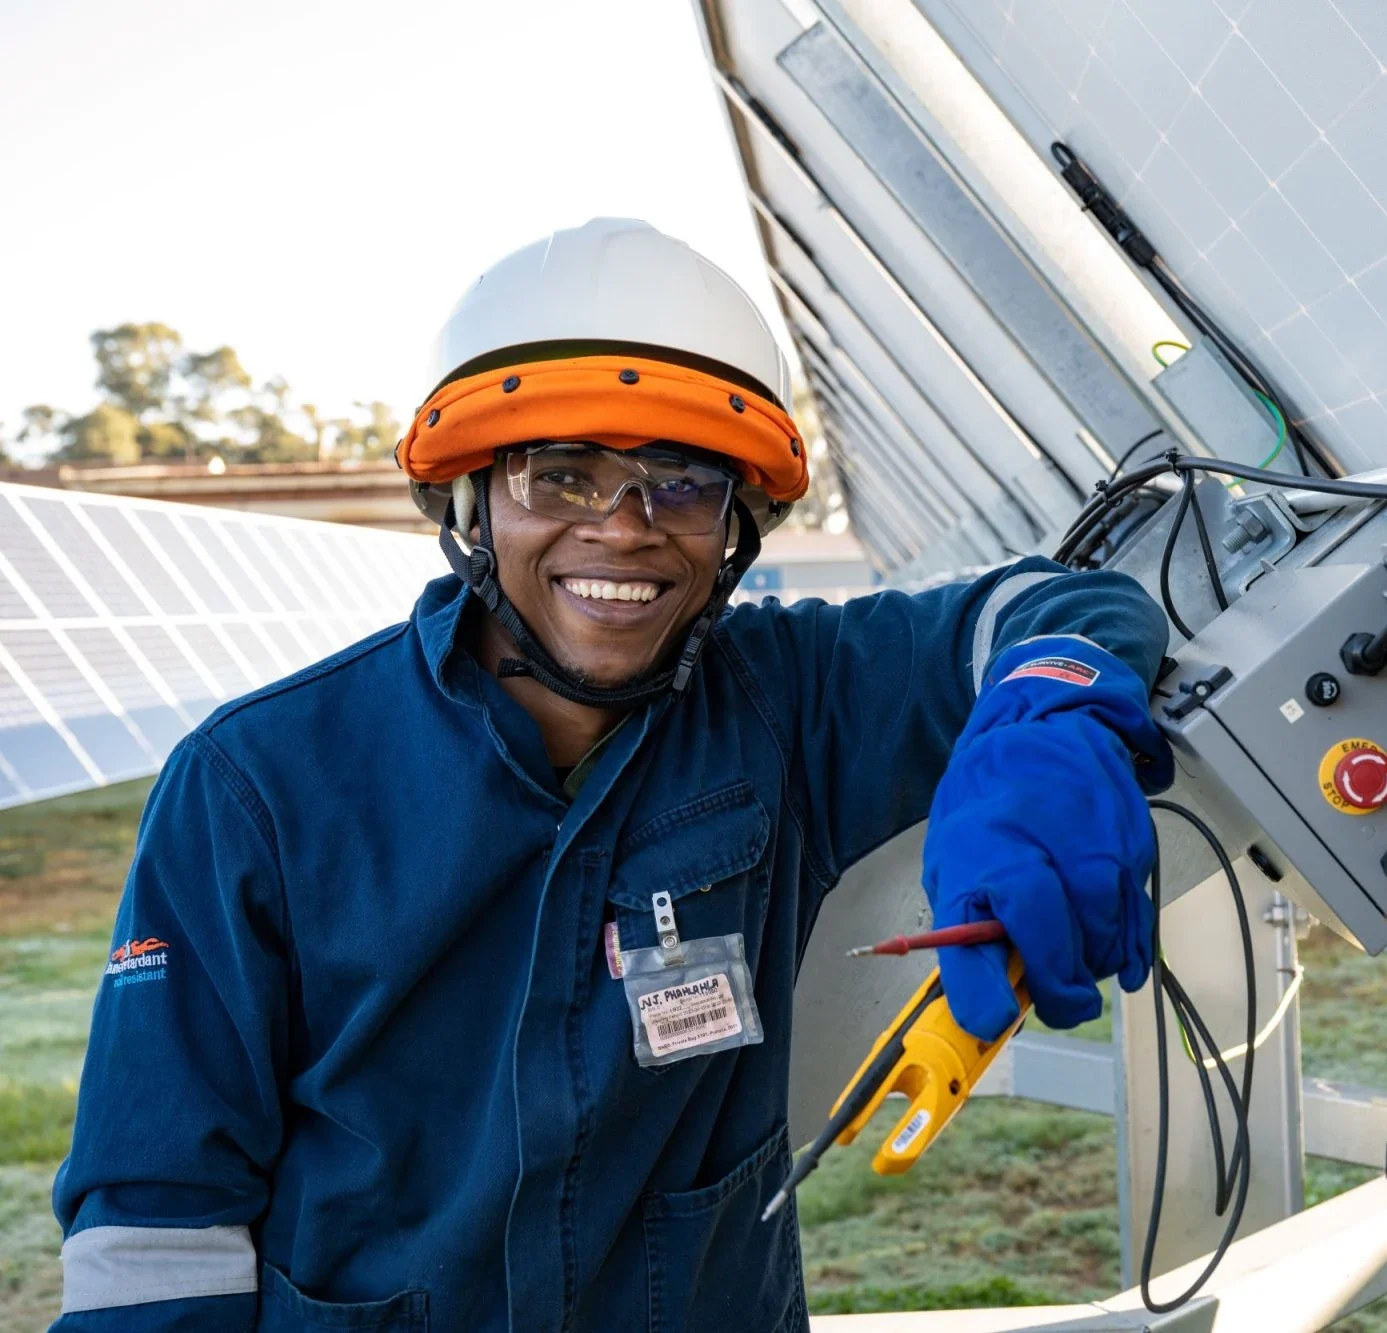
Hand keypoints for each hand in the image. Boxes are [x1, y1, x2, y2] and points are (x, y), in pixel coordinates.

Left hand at [922, 638, 1170, 1041]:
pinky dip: (1126, 943)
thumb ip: (969, 922)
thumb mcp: (956, 853)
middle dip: (1057, 988)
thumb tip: (986, 997)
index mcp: (971, 852)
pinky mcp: (1128, 840)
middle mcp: (1026, 844)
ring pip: (1100, 934)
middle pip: (1050, 942)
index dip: (981, 989)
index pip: (972, 935)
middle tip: (1058, 1003)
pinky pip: (1133, 915)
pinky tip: (1113, 947)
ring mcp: (1084, 841)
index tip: (994, 1021)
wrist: (1046, 724)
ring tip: (1076, 955)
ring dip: (1092, 962)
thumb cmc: (991, 800)